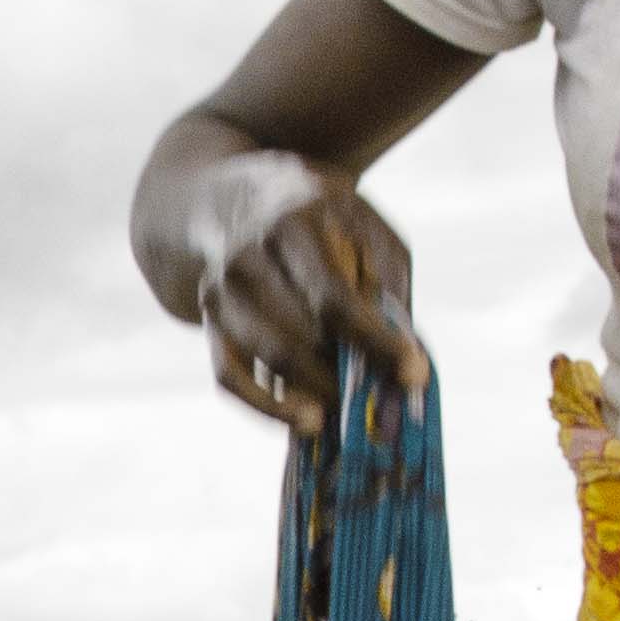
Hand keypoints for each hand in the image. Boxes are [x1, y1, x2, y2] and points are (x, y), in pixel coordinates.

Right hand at [163, 145, 423, 433]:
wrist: (234, 198)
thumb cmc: (319, 219)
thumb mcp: (363, 226)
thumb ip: (385, 283)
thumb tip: (404, 354)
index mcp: (296, 221)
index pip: (335, 295)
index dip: (374, 340)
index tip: (412, 373)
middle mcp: (248, 254)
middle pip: (300, 333)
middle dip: (346, 375)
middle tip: (383, 402)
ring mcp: (220, 288)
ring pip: (267, 357)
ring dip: (312, 395)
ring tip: (348, 414)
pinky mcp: (207, 318)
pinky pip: (228, 376)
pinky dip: (267, 408)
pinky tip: (305, 421)